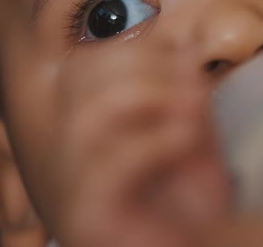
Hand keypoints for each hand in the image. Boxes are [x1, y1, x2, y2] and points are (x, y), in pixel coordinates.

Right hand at [34, 42, 229, 246]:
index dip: (138, 48)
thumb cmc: (193, 203)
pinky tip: (189, 139)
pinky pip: (108, 165)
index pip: (86, 64)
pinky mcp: (84, 217)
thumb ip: (186, 92)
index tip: (189, 57)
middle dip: (144, 65)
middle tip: (193, 79)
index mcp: (85, 126)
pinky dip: (156, 140)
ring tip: (193, 106)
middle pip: (79, 78)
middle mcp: (68, 152)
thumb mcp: (195, 135)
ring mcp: (71, 186)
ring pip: (87, 116)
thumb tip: (185, 45)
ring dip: (149, 96)